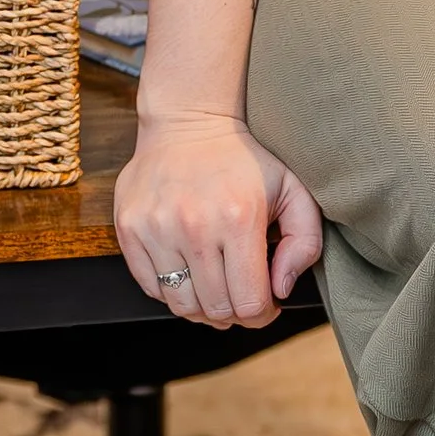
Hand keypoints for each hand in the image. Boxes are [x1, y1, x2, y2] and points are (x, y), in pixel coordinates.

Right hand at [115, 106, 322, 327]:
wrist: (190, 121)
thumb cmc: (247, 159)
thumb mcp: (294, 190)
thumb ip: (305, 242)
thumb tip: (280, 290)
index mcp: (239, 218)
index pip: (249, 303)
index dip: (263, 314)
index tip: (267, 303)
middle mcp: (193, 226)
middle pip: (215, 309)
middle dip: (236, 313)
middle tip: (243, 297)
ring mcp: (156, 227)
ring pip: (181, 304)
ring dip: (203, 308)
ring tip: (217, 289)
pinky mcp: (129, 228)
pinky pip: (150, 287)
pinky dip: (172, 290)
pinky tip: (190, 271)